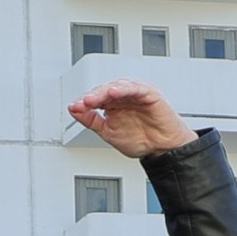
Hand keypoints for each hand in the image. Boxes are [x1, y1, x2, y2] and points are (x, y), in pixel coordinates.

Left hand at [66, 81, 196, 157]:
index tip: (75, 108)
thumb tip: (73, 109)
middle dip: (92, 97)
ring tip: (93, 99)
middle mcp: (122, 97)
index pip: (95, 98)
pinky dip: (124, 89)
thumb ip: (91, 120)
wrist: (163, 149)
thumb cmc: (141, 139)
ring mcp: (135, 94)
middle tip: (82, 103)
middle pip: (103, 90)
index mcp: (112, 104)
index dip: (84, 103)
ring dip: (103, 91)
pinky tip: (114, 92)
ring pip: (117, 86)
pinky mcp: (148, 93)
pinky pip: (135, 88)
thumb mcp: (108, 132)